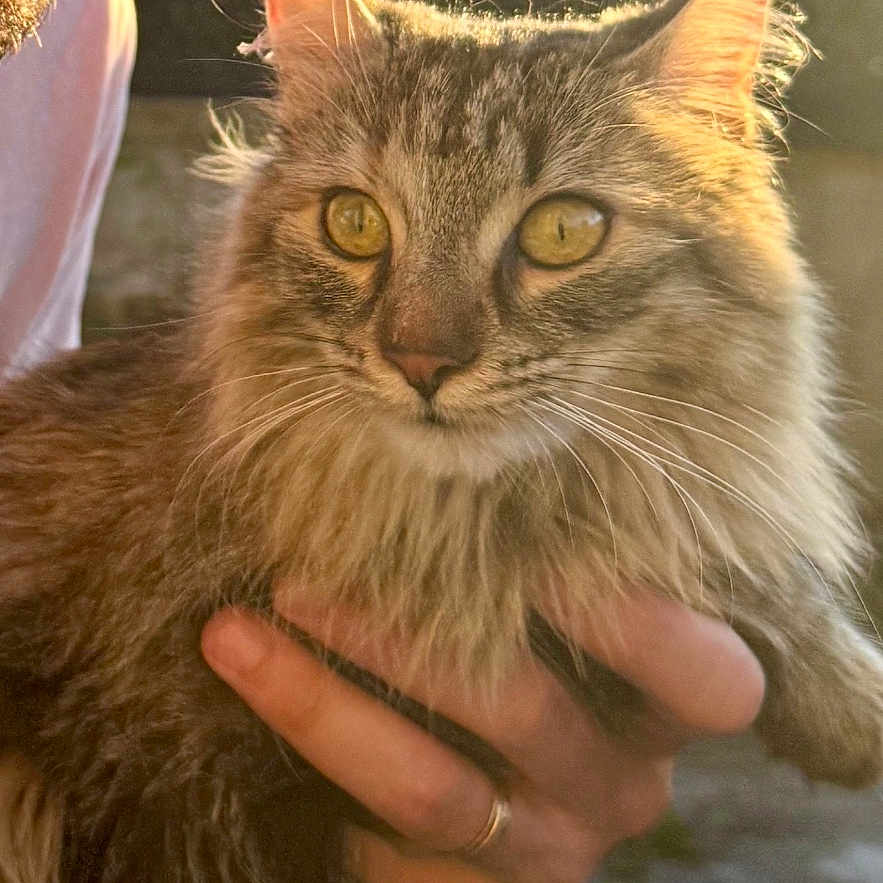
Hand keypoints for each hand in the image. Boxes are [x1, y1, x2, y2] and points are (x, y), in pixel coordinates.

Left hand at [201, 590, 763, 882]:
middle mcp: (617, 783)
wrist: (512, 806)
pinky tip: (251, 675)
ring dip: (327, 698)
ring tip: (244, 625)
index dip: (636, 624)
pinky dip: (313, 743)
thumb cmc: (543, 666)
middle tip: (314, 564)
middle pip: (527, 711)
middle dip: (409, 635)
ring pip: (431, 785)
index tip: (535, 548)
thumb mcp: (567, 627)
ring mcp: (542, 846)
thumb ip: (548, 568)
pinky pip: (382, 836)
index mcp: (662, 713)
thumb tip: (463, 453)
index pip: (706, 679)